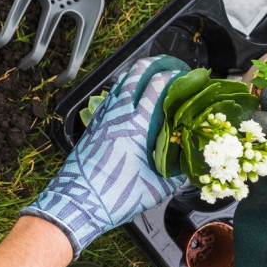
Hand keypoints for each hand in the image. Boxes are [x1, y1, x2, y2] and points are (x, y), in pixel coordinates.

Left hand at [20, 55, 190, 258]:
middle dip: (154, 64)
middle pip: (136, 74)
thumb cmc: (116, 197)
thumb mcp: (156, 188)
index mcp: (137, 126)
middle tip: (169, 66)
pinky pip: (109, 98)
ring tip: (151, 76)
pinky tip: (129, 99)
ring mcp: (102, 117)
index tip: (187, 75)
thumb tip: (189, 163)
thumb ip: (176, 173)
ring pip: (120, 84)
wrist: (77, 202)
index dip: (174, 75)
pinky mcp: (92, 125)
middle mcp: (118, 115)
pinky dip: (122, 91)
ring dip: (136, 75)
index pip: (157, 86)